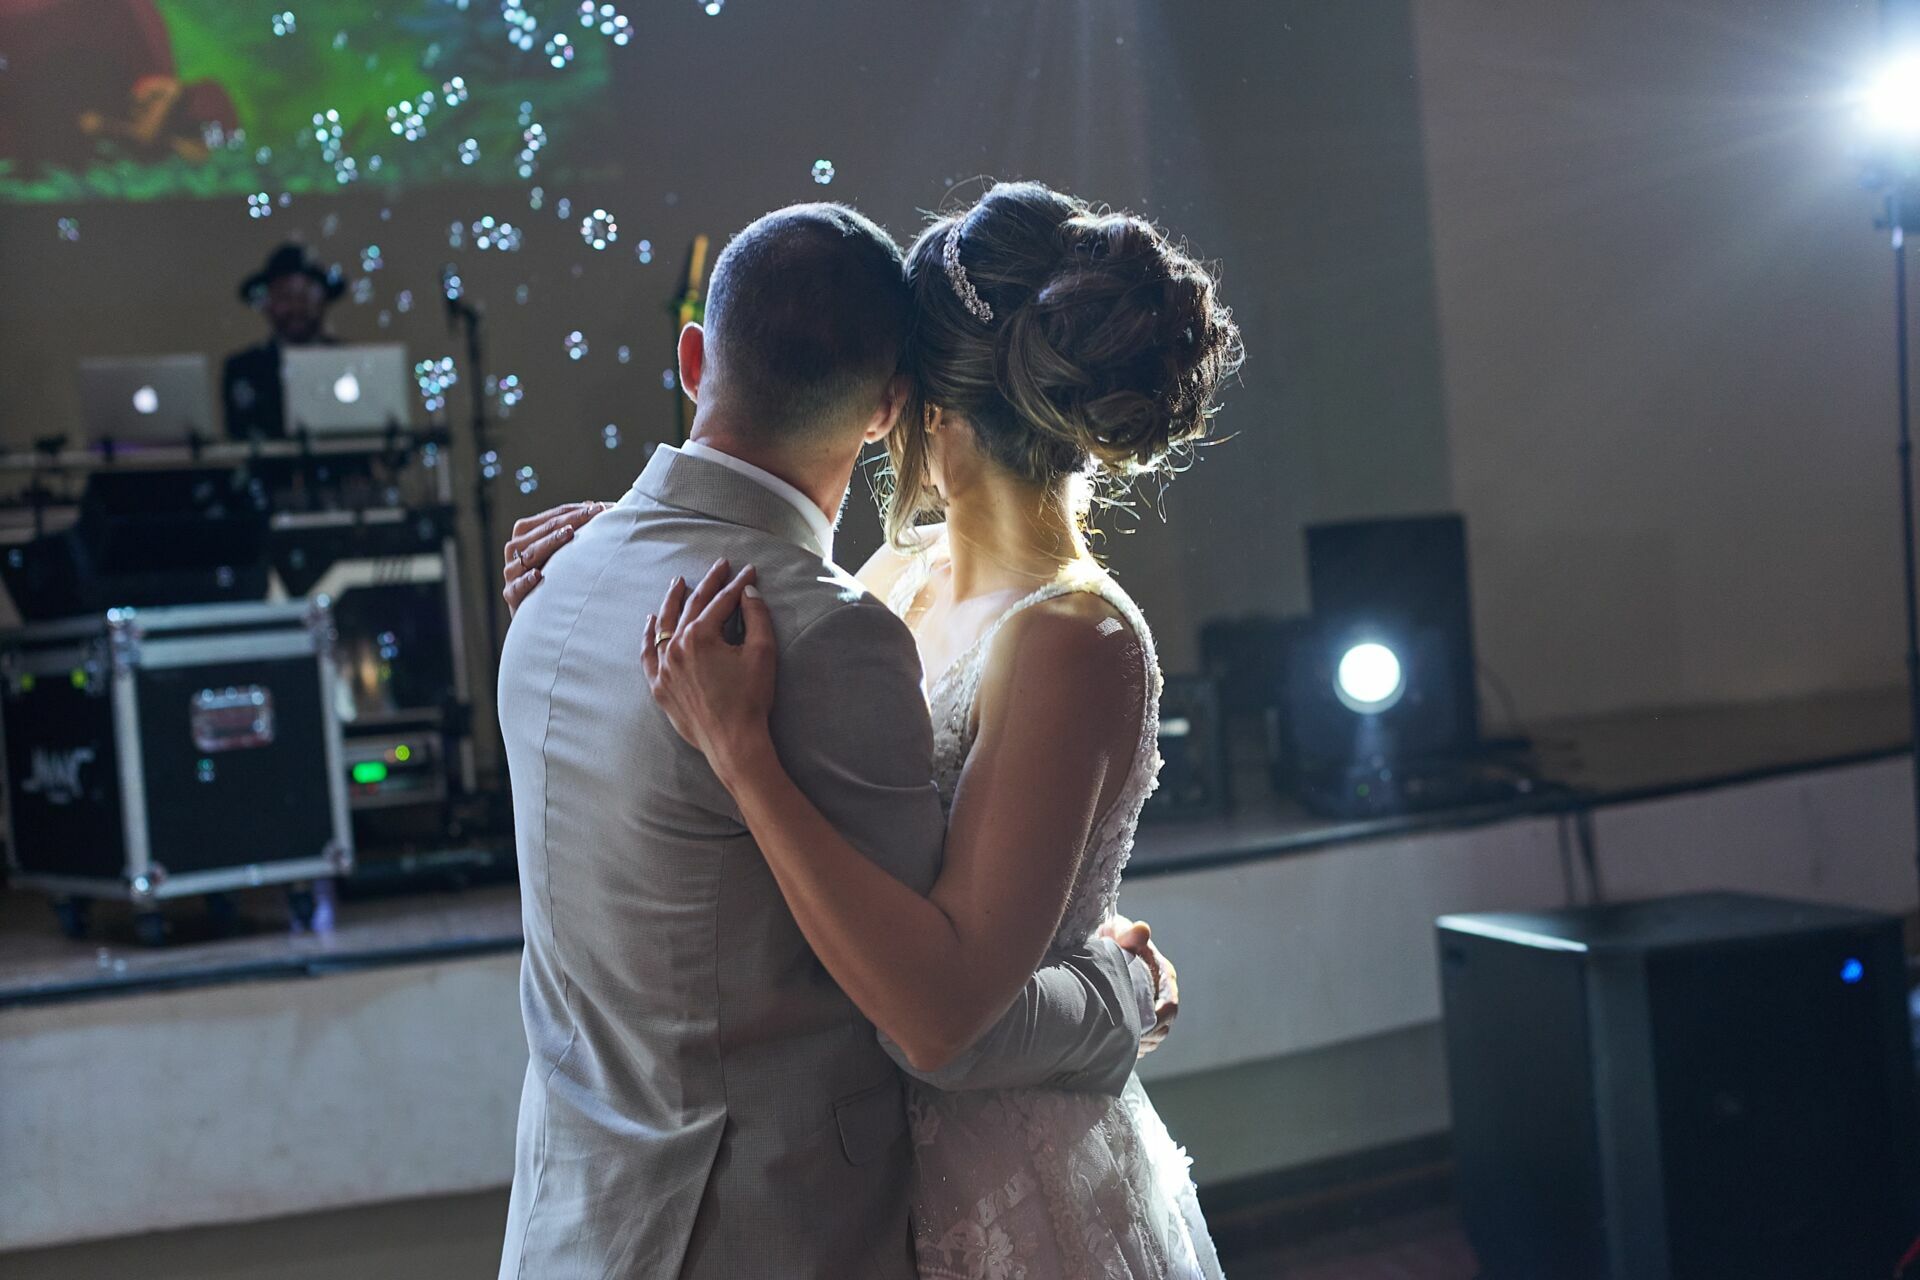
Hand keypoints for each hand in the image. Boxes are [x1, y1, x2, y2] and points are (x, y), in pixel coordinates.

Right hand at [502, 502, 606, 616]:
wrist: (541, 619)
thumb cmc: (556, 580)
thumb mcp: (562, 554)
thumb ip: (572, 532)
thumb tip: (597, 505)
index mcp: (525, 536)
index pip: (548, 519)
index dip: (572, 511)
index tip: (598, 507)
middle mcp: (515, 552)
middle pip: (540, 532)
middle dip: (568, 521)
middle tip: (593, 515)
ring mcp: (511, 574)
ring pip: (529, 554)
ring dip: (549, 542)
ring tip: (569, 533)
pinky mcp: (511, 596)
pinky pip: (516, 587)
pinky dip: (526, 580)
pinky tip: (539, 575)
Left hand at [642, 559, 776, 776]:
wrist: (733, 742)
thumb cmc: (750, 699)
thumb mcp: (762, 653)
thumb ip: (756, 617)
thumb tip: (749, 593)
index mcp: (700, 636)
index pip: (721, 602)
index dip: (738, 585)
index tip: (749, 572)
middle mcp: (676, 647)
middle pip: (692, 607)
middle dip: (708, 583)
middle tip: (720, 567)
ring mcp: (664, 667)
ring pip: (665, 625)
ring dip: (673, 601)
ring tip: (678, 582)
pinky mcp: (659, 686)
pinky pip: (648, 654)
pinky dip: (649, 635)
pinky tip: (652, 621)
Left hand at [1099, 914, 1179, 1055]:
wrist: (1103, 945)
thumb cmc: (1112, 937)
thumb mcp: (1117, 932)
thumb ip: (1127, 932)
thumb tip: (1142, 930)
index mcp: (1165, 976)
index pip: (1170, 1008)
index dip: (1156, 1022)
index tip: (1135, 1028)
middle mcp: (1164, 993)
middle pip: (1164, 1028)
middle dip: (1146, 1038)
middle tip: (1122, 1043)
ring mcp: (1155, 1006)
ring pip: (1156, 1037)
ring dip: (1140, 1044)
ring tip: (1119, 1047)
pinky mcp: (1145, 1016)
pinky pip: (1146, 1040)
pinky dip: (1135, 1046)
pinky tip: (1118, 1047)